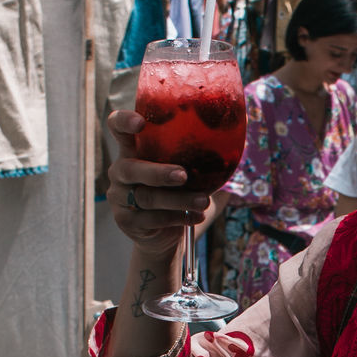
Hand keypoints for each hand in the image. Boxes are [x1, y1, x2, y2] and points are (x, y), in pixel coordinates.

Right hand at [106, 110, 209, 259]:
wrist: (166, 235)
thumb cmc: (181, 193)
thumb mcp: (192, 173)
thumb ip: (206, 157)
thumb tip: (238, 136)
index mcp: (134, 150)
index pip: (117, 128)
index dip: (123, 121)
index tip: (140, 123)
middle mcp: (121, 171)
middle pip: (130, 168)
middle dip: (158, 172)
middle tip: (183, 176)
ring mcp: (120, 197)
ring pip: (146, 197)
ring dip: (178, 199)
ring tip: (204, 201)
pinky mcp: (127, 221)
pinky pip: (151, 219)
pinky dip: (177, 217)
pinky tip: (196, 216)